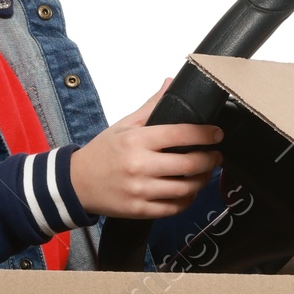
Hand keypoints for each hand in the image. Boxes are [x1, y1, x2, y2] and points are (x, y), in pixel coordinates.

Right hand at [69, 76, 223, 219]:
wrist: (77, 183)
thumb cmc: (102, 153)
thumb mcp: (124, 125)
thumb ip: (151, 107)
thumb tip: (170, 83)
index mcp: (137, 141)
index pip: (181, 134)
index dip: (205, 133)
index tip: (217, 134)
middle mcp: (140, 166)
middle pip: (189, 164)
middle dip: (210, 159)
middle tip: (215, 155)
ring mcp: (140, 191)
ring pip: (186, 188)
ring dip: (202, 180)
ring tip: (204, 173)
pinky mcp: (140, 210)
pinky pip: (174, 208)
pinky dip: (187, 199)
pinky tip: (189, 191)